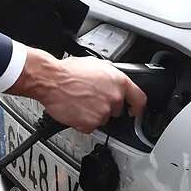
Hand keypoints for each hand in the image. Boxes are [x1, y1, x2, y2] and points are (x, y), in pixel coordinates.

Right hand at [7, 48, 146, 133]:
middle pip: (117, 110)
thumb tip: (112, 78)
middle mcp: (114, 97)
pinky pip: (90, 127)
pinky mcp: (91, 123)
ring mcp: (103, 112)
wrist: (51, 80)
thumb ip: (110, 75)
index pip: (139, 99)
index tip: (135, 111)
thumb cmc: (68, 71)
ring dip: (93, 114)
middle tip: (91, 99)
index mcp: (118, 81)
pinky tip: (75, 110)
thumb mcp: (95, 64)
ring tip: (80, 102)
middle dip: (106, 107)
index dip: (137, 107)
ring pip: (102, 119)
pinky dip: (83, 122)